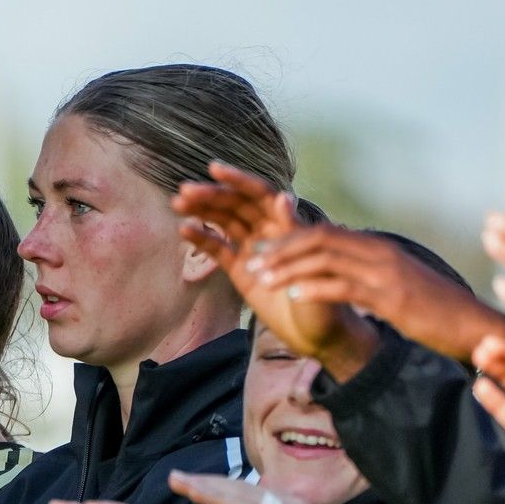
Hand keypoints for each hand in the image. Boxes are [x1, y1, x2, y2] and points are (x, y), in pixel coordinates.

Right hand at [171, 163, 379, 375]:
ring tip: (177, 203)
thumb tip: (283, 196)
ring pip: (224, 223)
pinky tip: (184, 229)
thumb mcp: (313, 262)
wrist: (319, 334)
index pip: (260, 195)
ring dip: (201, 211)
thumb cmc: (326, 295)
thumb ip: (294, 229)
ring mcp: (253, 250)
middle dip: (211, 195)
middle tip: (184, 191)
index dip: (238, 180)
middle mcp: (268, 231)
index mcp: (288, 224)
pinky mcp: (241, 271)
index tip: (214, 169)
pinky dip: (202, 239)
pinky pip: (218, 250)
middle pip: (236, 206)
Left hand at [251, 226, 504, 364]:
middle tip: (251, 260)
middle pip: (318, 239)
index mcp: (377, 248)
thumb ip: (365, 274)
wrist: (473, 326)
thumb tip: (336, 271)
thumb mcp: (393, 286)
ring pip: (325, 259)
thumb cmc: (432, 310)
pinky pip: (345, 287)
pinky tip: (291, 296)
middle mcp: (379, 252)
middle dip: (280, 248)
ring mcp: (386, 273)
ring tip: (260, 278)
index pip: (324, 232)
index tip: (260, 248)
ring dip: (288, 268)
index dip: (288, 237)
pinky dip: (314, 288)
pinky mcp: (392, 297)